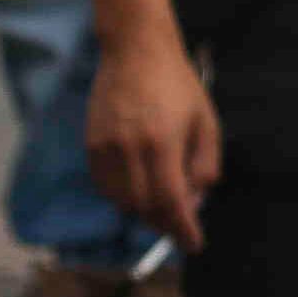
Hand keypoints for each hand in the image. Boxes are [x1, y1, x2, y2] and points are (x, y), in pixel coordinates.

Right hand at [86, 27, 216, 251]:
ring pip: (121, 201)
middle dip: (164, 221)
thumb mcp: (206, 120)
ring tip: (163, 206)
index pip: (171, 200)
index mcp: (162, 143)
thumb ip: (205, 162)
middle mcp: (130, 150)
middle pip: (144, 207)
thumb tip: (198, 199)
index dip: (182, 227)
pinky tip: (139, 190)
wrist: (136, 52)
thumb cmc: (179, 85)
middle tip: (180, 223)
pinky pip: (105, 186)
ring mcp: (105, 148)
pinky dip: (122, 196)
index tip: (193, 244)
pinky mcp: (91, 145)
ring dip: (143, 211)